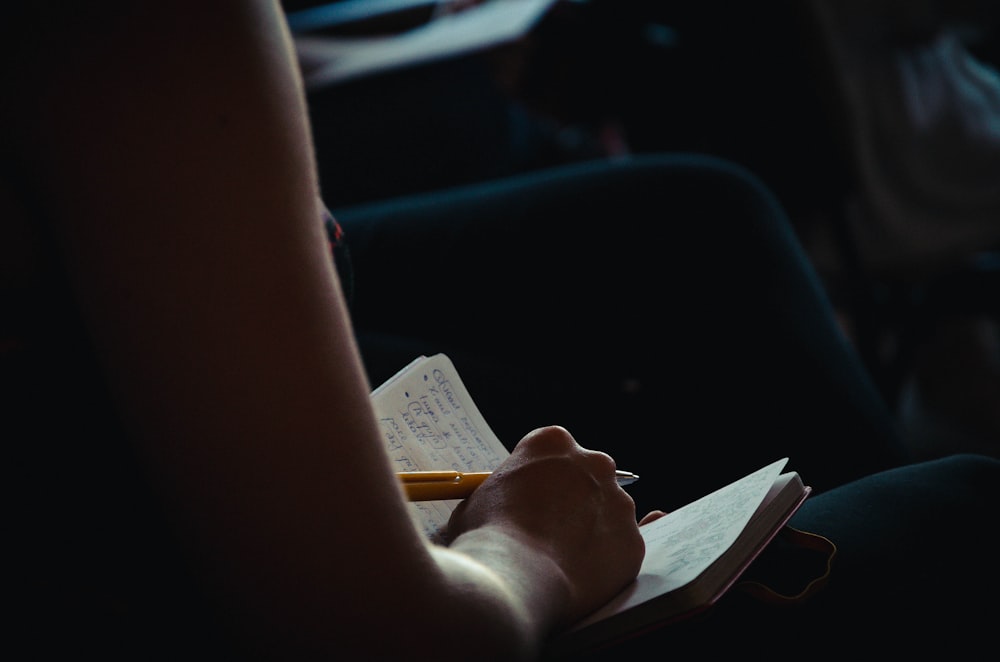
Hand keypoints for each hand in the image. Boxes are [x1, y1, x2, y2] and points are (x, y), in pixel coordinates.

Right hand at [447, 426, 644, 626]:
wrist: (513, 575)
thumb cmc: (488, 534)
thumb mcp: (480, 498)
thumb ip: (502, 493)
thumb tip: (503, 504)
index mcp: (552, 443)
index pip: (555, 451)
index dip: (543, 477)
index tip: (535, 498)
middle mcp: (593, 464)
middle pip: (590, 475)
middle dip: (576, 497)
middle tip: (552, 527)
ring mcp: (619, 503)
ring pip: (611, 513)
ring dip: (593, 530)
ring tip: (561, 559)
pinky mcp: (633, 541)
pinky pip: (621, 550)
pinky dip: (605, 562)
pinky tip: (577, 575)